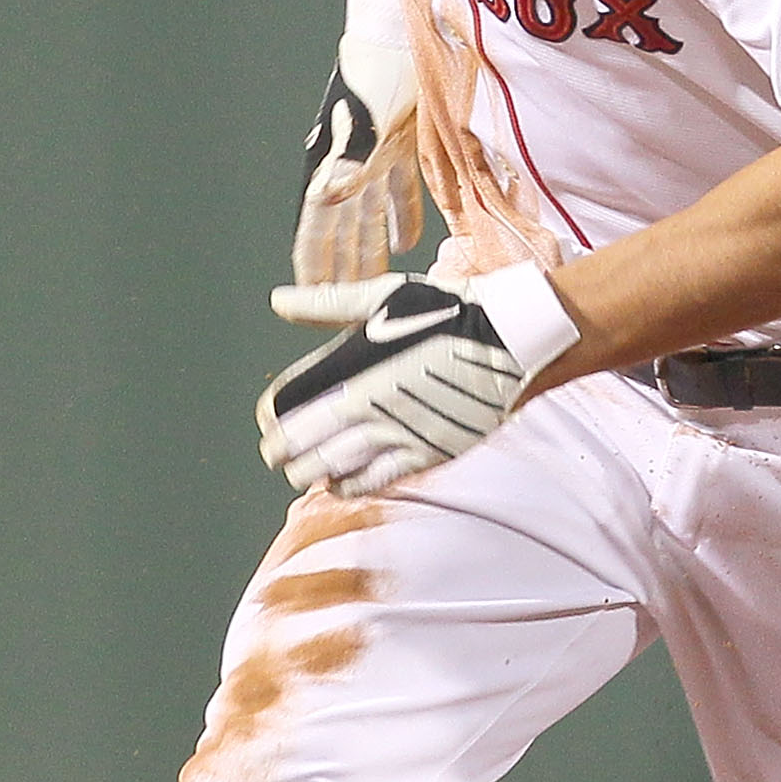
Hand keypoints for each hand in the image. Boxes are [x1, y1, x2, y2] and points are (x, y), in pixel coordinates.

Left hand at [257, 276, 531, 494]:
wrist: (510, 336)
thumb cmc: (447, 308)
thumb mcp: (383, 296)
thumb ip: (326, 305)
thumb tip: (278, 301)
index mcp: (350, 364)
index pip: (284, 404)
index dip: (270, 417)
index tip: (271, 420)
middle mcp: (366, 403)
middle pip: (297, 443)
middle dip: (280, 450)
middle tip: (279, 452)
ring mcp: (396, 432)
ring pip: (327, 468)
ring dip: (308, 471)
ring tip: (307, 468)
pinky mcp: (424, 452)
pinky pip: (371, 482)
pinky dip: (347, 485)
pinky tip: (340, 481)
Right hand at [293, 27, 421, 287]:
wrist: (402, 28)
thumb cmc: (381, 70)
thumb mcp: (367, 117)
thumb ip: (351, 160)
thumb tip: (325, 199)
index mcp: (332, 162)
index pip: (317, 225)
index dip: (312, 261)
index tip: (307, 295)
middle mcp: (347, 165)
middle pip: (341, 229)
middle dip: (339, 268)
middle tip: (337, 308)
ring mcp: (373, 156)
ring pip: (367, 217)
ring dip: (368, 250)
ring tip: (371, 284)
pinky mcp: (399, 145)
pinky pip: (398, 192)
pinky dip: (402, 219)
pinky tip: (408, 245)